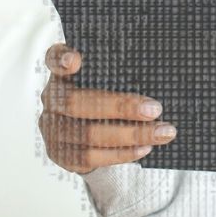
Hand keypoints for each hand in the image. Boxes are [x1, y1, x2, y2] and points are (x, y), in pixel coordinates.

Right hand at [38, 42, 177, 174]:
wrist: (84, 136)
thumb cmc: (101, 96)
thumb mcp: (106, 79)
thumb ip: (118, 72)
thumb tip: (157, 70)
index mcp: (62, 74)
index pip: (54, 59)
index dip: (61, 59)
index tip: (75, 60)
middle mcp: (53, 100)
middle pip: (78, 103)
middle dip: (121, 107)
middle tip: (155, 109)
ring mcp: (53, 130)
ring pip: (89, 135)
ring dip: (132, 135)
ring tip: (162, 132)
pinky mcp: (62, 155)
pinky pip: (92, 157)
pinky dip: (122, 153)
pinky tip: (144, 147)